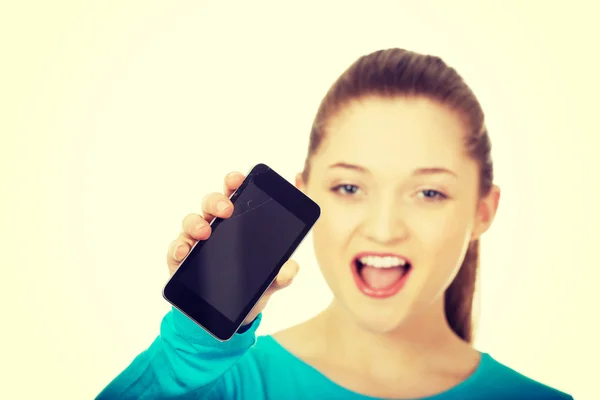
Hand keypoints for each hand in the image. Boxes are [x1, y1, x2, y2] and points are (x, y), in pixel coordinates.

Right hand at [166, 171, 299, 325]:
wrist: (230, 315)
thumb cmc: (250, 286)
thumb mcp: (272, 281)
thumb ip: (283, 274)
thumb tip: (291, 267)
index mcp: (238, 223)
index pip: (235, 195)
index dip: (234, 182)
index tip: (239, 178)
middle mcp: (215, 227)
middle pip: (211, 203)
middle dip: (217, 200)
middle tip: (227, 209)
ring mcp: (196, 242)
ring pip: (191, 221)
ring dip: (196, 223)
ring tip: (205, 232)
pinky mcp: (181, 261)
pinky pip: (176, 249)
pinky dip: (178, 247)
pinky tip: (185, 252)